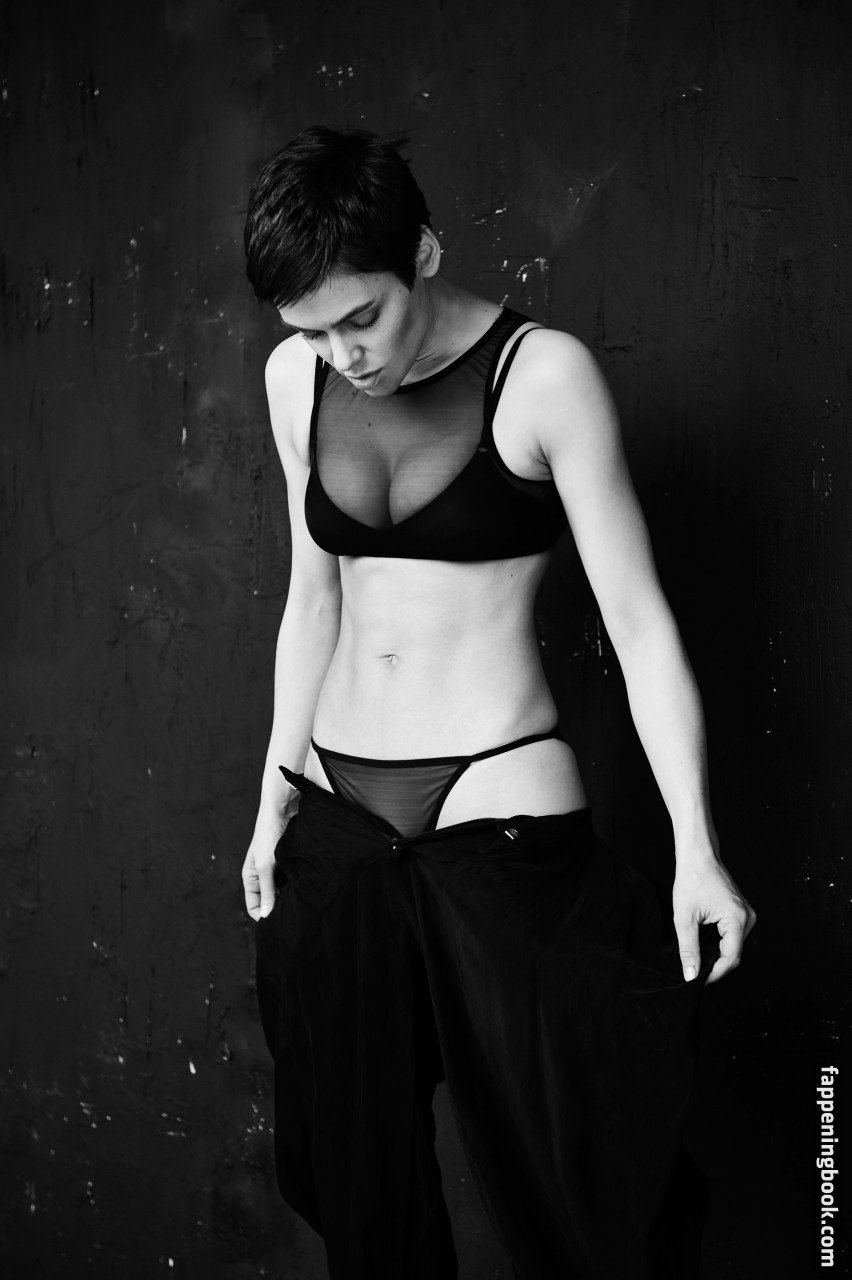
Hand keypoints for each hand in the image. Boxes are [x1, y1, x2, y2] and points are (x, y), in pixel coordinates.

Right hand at [243, 809, 293, 921]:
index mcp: (251, 878)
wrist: (284, 809)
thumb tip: (266, 917)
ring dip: (291, 896)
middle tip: (295, 914)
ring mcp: (278, 870)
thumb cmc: (269, 835)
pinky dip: (299, 885)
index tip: (279, 922)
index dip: (264, 916)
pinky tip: (307, 887)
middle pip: (270, 901)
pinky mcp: (291, 863)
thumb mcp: (265, 866)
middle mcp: (264, 876)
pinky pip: (294, 880)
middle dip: (280, 908)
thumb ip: (267, 891)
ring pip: (284, 891)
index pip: (255, 907)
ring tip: (303, 900)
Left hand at [672, 852, 756, 984]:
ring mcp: (746, 914)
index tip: (697, 981)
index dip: (714, 973)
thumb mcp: (685, 918)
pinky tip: (704, 942)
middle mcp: (748, 918)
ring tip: (697, 956)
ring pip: (733, 945)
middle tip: (694, 971)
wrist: (698, 855)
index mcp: (738, 919)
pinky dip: (719, 942)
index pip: (731, 959)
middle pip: (734, 954)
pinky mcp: (741, 911)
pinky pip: (733, 935)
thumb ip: (689, 949)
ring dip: (717, 954)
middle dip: (715, 965)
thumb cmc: (692, 880)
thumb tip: (691, 975)